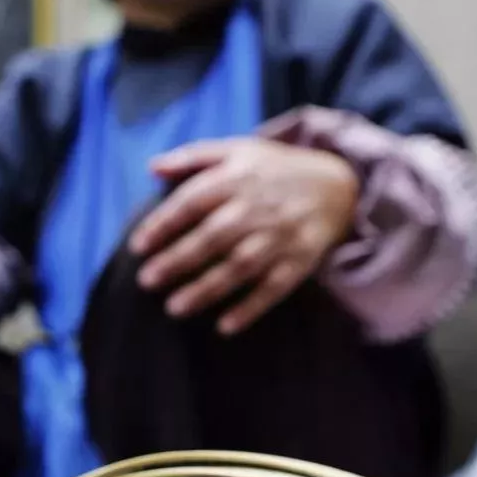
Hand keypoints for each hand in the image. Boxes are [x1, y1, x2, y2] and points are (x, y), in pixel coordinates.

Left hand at [129, 137, 359, 334]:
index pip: (193, 200)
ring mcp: (281, 237)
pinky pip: (273, 289)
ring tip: (174, 308)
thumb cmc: (275, 170)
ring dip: (207, 289)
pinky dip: (251, 308)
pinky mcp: (299, 262)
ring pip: (240, 267)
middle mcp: (258, 207)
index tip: (137, 246)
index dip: (164, 223)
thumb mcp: (237, 149)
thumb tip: (151, 167)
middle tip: (147, 282)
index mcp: (237, 177)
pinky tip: (225, 327)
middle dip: (178, 260)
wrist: (338, 184)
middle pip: (213, 237)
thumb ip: (193, 157)